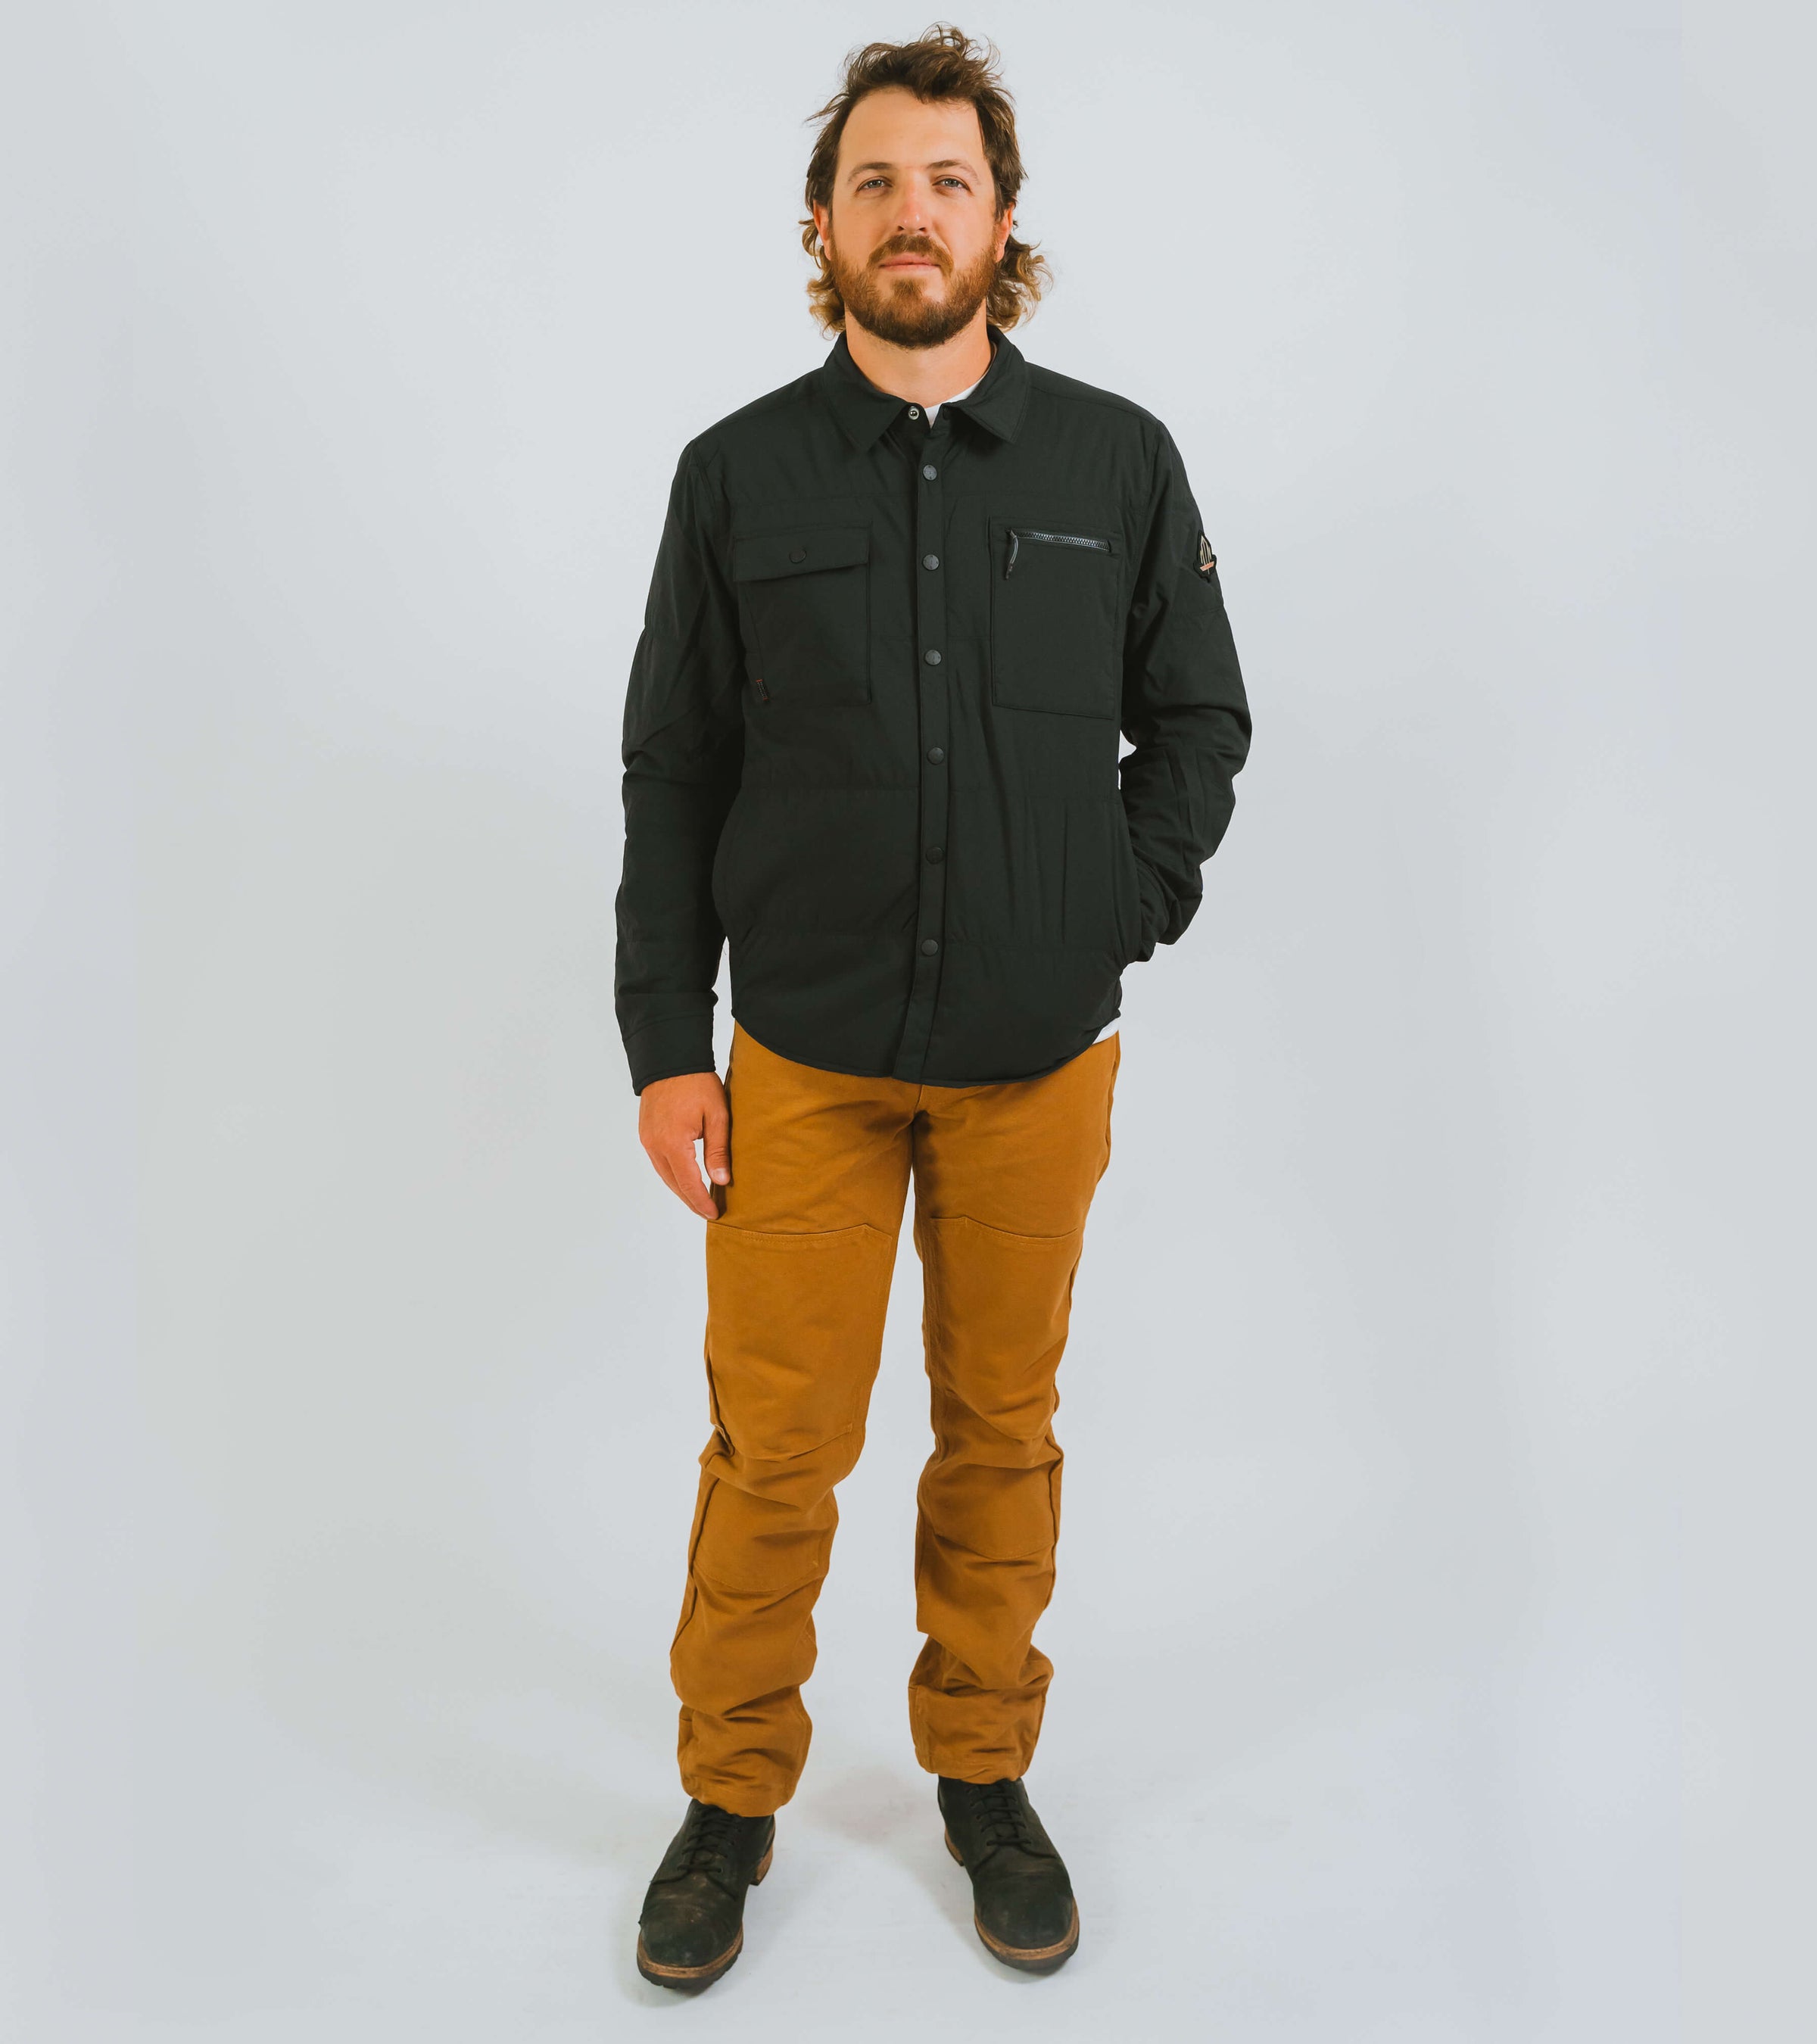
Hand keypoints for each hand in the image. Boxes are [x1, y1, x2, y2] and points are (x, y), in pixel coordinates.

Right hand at [638, 1071, 731, 1218]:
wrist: (671, 1060)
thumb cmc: (697, 1083)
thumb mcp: (717, 1115)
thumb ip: (718, 1151)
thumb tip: (721, 1181)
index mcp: (673, 1142)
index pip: (688, 1183)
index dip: (701, 1201)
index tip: (714, 1214)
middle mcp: (655, 1145)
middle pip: (674, 1183)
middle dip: (691, 1201)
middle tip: (708, 1212)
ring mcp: (647, 1139)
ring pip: (664, 1175)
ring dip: (681, 1189)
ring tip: (699, 1200)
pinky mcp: (646, 1134)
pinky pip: (659, 1162)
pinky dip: (672, 1174)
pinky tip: (685, 1179)